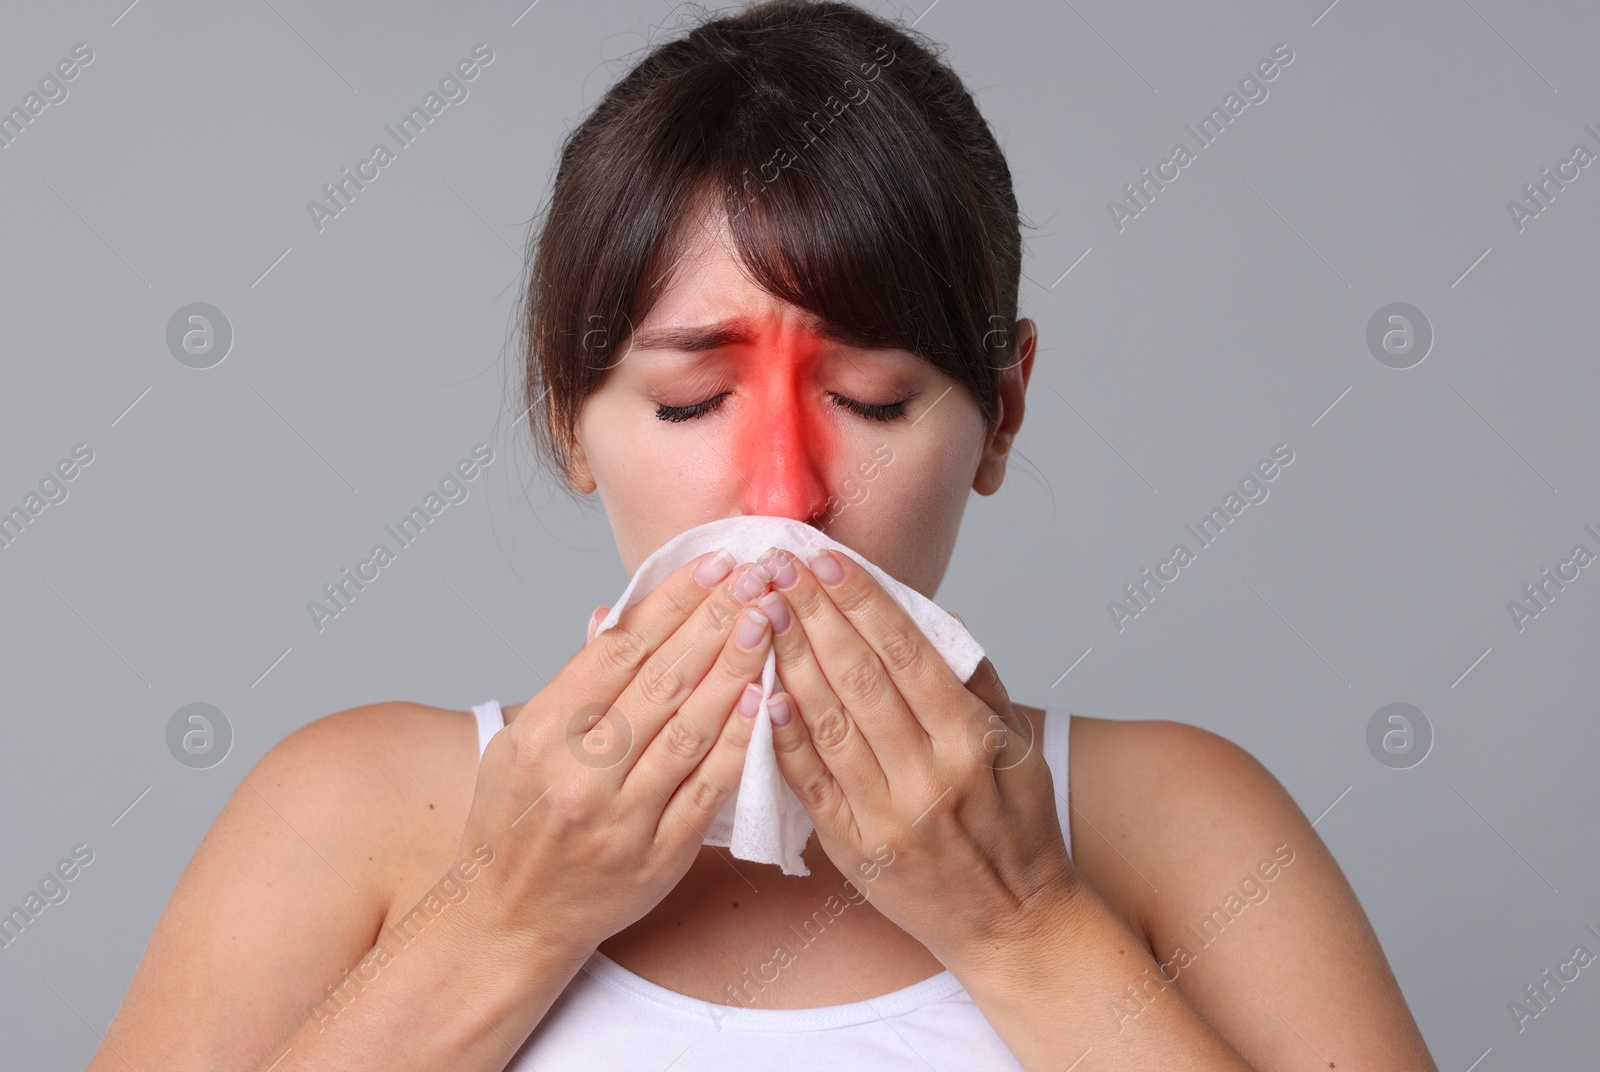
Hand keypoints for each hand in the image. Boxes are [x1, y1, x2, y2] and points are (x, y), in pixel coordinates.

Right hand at [449, 551, 780, 962]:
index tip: (713, 563)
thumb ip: (572, 683)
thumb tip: (611, 615)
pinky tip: (766, 703)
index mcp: (542, 733)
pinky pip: (706, 790)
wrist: (509, 920)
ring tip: (767, 623)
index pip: (617, 650)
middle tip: (757, 578)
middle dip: (714, 621)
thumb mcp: (520, 744)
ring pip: (688, 730)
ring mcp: (621, 817)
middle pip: (659, 680)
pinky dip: (736, 744)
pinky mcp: (658, 856)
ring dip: (734, 671)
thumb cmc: (514, 824)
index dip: (670, 601)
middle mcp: (579, 772)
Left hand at [755, 546, 1080, 970]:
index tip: (827, 559)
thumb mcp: (1020, 749)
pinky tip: (760, 692)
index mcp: (971, 740)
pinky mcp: (853, 848)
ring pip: (828, 721)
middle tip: (776, 566)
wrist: (1013, 928)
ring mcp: (886, 814)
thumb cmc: (1018, 831)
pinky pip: (809, 782)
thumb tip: (941, 617)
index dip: (863, 601)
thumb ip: (978, 682)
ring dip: (788, 659)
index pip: (907, 653)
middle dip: (814, 614)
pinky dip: (784, 736)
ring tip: (760, 609)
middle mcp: (928, 774)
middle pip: (859, 677)